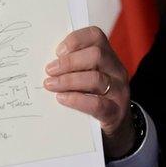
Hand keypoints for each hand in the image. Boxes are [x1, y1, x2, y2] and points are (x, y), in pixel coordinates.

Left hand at [44, 26, 134, 159]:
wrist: (116, 130)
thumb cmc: (94, 98)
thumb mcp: (87, 78)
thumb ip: (73, 67)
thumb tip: (47, 62)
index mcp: (108, 57)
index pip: (96, 36)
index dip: (75, 39)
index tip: (58, 51)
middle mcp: (116, 71)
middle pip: (96, 55)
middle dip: (69, 62)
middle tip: (50, 70)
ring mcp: (119, 92)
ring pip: (96, 78)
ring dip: (68, 80)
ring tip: (51, 85)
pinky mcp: (115, 113)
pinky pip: (97, 103)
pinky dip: (77, 99)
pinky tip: (62, 99)